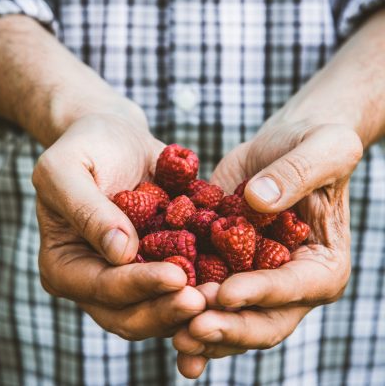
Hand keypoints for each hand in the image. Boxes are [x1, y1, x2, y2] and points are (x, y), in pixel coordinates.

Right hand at [33, 113, 204, 339]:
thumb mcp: (67, 168)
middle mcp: (96, 281)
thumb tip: (120, 252)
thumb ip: (86, 209)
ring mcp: (129, 277)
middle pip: (130, 315)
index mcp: (65, 266)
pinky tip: (231, 278)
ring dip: (191, 307)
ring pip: (159, 309)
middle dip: (169, 309)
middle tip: (207, 299)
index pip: (101, 288)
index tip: (177, 277)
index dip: (139, 286)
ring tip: (224, 293)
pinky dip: (204, 285)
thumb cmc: (86, 146)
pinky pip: (181, 286)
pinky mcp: (158, 265)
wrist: (117, 138)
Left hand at [173, 121, 362, 376]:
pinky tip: (156, 308)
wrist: (285, 144)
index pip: (294, 287)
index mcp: (323, 265)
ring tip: (174, 337)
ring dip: (201, 329)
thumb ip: (296, 175)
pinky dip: (182, 302)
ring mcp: (255, 277)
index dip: (260, 294)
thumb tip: (258, 201)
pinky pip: (204, 287)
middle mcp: (290, 283)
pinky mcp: (225, 262)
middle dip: (226, 327)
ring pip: (229, 315)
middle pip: (262, 320)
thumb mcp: (322, 150)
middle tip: (190, 329)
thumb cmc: (315, 143)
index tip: (225, 293)